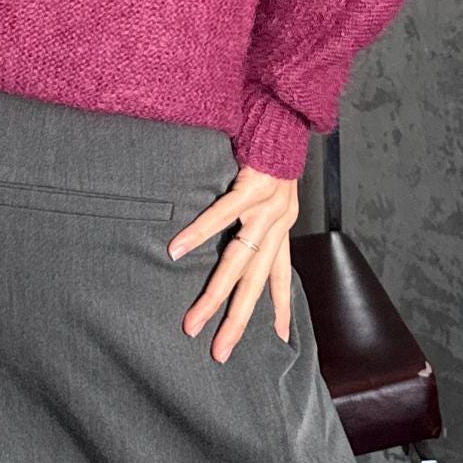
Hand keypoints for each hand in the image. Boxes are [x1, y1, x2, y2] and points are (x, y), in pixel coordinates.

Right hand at [167, 164, 300, 361]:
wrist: (285, 110)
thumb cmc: (270, 145)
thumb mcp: (272, 185)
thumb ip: (257, 208)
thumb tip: (239, 224)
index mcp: (282, 225)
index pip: (281, 276)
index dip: (281, 308)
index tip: (279, 339)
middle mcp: (278, 223)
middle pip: (255, 283)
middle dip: (237, 321)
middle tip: (219, 352)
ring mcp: (266, 208)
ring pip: (237, 262)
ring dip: (214, 294)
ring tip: (193, 320)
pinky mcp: (251, 187)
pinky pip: (222, 215)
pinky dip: (198, 234)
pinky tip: (177, 250)